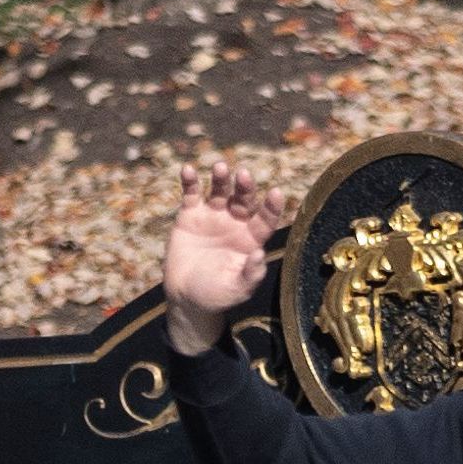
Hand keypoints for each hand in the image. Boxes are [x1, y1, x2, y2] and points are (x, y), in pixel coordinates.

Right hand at [160, 156, 283, 355]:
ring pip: (219, 191)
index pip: (265, 219)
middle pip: (243, 199)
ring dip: (221, 178)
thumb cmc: (217, 295)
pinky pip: (191, 193)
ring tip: (220, 167)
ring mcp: (212, 216)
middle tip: (243, 175)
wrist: (186, 296)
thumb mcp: (236, 289)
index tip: (276, 193)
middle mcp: (235, 223)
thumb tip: (260, 254)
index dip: (271, 206)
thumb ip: (250, 274)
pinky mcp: (190, 215)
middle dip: (245, 187)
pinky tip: (188, 169)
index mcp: (251, 239)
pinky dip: (189, 180)